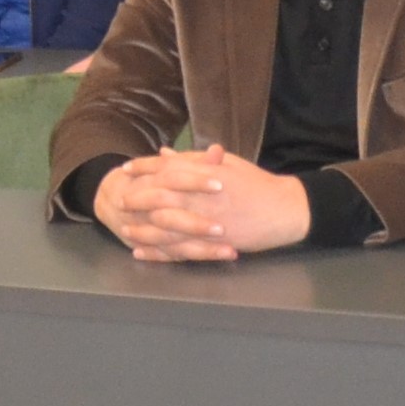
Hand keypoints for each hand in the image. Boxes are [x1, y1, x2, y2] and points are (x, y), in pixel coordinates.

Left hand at [89, 146, 311, 261]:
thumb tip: (163, 154)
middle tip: (119, 200)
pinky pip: (178, 248)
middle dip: (137, 197)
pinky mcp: (212, 242)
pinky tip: (142, 251)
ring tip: (125, 227)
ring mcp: (207, 221)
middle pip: (159, 195)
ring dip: (142, 226)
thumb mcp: (226, 164)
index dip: (143, 168)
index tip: (125, 168)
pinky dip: (158, 250)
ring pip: (165, 225)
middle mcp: (202, 196)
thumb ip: (193, 160)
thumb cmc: (256, 183)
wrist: (284, 209)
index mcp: (205, 173)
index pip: (165, 167)